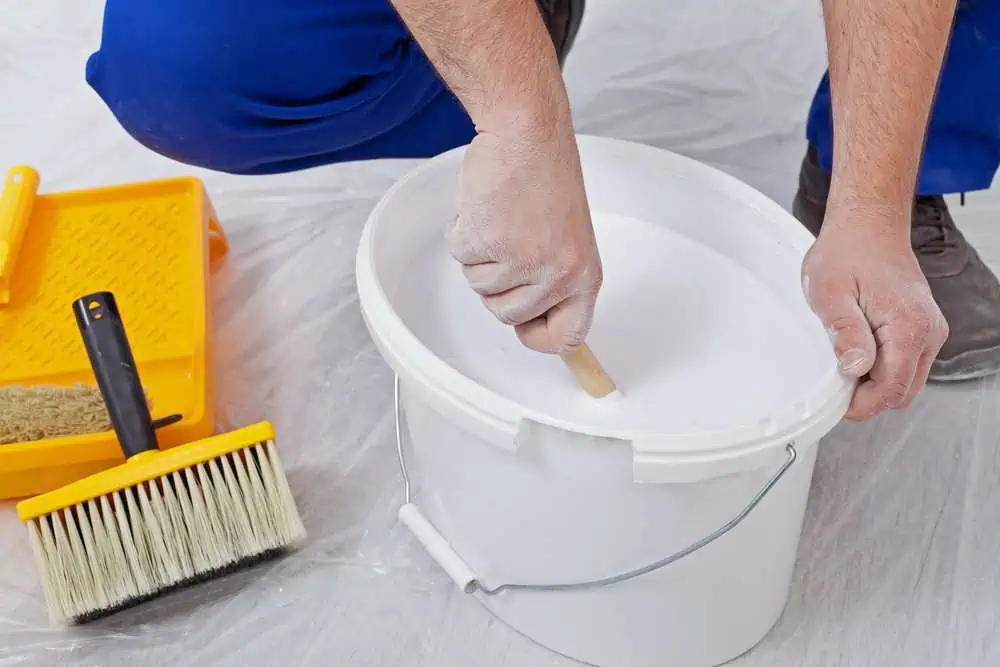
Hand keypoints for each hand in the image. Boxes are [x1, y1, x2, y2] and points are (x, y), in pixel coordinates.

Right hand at [447, 127, 602, 353]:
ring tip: (501, 216)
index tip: (527, 331)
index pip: (568, 336)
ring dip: (480, 253)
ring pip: (480, 287)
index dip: (542, 339)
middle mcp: (556, 274)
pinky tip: (484, 205)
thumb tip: (533, 316)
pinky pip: (460, 256)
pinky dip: (462, 230)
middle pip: (508, 315)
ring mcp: (521, 260)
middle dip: (498, 284)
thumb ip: (554, 276)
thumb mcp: (567, 236)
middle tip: (510, 240)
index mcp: (583, 274)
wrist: (526, 132)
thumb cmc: (545, 175)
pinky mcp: (487, 242)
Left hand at [802, 206, 948, 419]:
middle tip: (833, 380)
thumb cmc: (846, 254)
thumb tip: (855, 367)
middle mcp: (929, 332)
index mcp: (909, 327)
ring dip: (874, 383)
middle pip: (901, 391)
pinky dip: (882, 368)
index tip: (834, 402)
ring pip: (905, 382)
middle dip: (868, 396)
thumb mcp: (829, 292)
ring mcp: (930, 332)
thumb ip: (844, 331)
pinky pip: (905, 365)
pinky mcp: (923, 330)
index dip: (862, 404)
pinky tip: (858, 349)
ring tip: (843, 357)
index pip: (891, 389)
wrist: (866, 227)